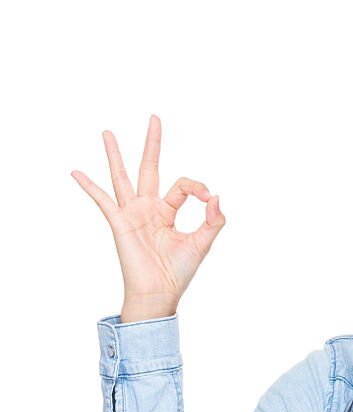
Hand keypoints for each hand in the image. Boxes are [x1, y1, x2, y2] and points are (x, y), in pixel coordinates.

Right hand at [71, 114, 225, 315]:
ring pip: (123, 177)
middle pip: (149, 168)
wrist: (159, 293)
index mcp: (168, 211)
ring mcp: (132, 213)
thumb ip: (213, 220)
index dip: (197, 187)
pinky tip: (75, 171)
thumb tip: (217, 197)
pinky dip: (89, 186)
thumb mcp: (202, 243)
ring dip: (115, 155)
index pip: (182, 186)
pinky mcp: (119, 223)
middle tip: (154, 118)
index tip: (207, 197)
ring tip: (107, 132)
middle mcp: (149, 208)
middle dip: (153, 144)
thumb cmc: (178, 271)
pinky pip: (102, 201)